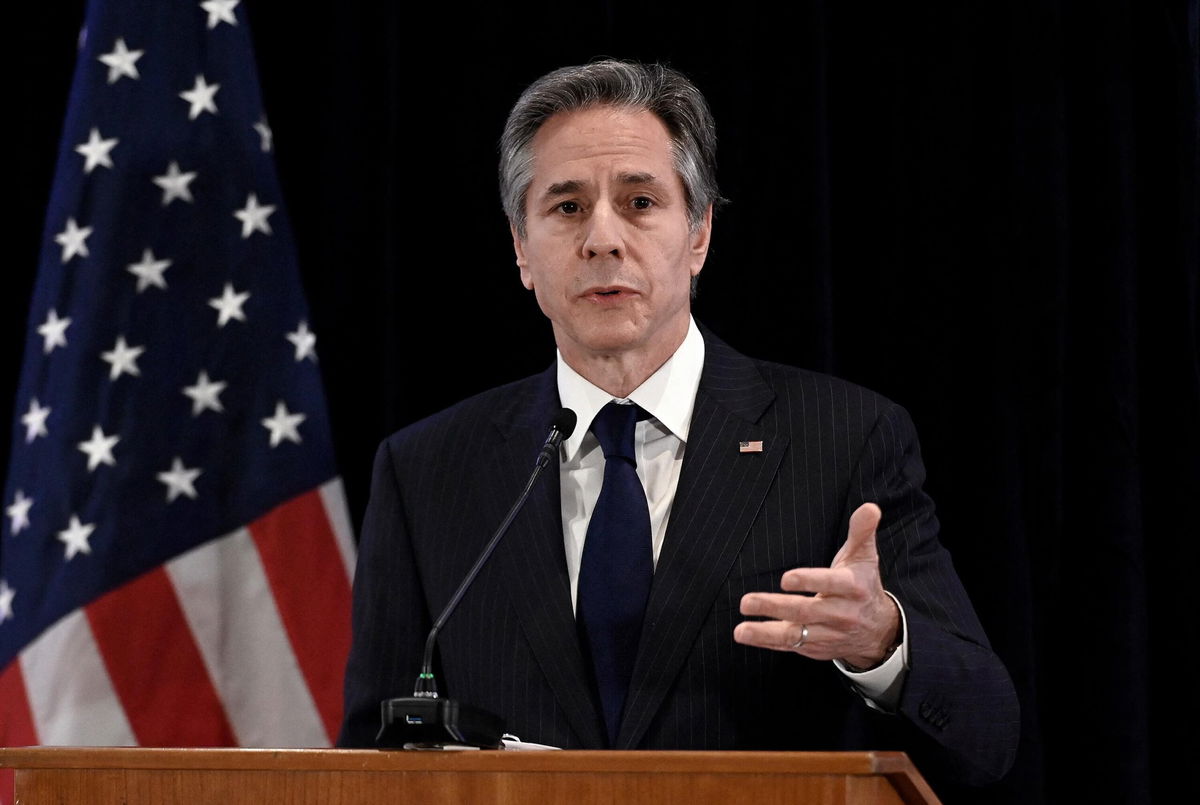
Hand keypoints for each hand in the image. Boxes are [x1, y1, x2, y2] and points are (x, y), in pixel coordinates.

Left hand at [733, 503, 900, 669]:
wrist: (878, 629)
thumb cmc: (863, 584)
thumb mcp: (864, 556)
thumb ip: (861, 531)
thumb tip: (870, 507)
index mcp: (853, 587)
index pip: (831, 583)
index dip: (809, 581)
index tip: (786, 579)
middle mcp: (842, 613)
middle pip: (806, 611)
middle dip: (775, 607)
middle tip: (747, 602)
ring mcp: (829, 634)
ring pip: (796, 634)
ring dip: (766, 632)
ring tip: (741, 630)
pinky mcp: (817, 648)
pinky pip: (791, 646)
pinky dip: (768, 642)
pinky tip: (747, 635)